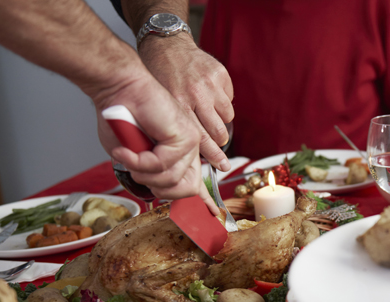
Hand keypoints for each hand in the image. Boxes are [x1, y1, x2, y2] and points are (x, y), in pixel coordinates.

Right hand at [94, 72, 218, 214]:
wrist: (119, 89)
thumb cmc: (120, 119)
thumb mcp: (132, 155)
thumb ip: (146, 172)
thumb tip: (156, 189)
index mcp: (180, 155)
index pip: (197, 185)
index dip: (204, 202)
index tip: (213, 215)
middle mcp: (189, 150)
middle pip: (185, 190)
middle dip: (157, 188)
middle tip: (137, 170)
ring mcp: (189, 143)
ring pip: (170, 180)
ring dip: (142, 172)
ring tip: (128, 153)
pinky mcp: (185, 136)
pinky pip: (162, 165)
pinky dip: (139, 161)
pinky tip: (128, 150)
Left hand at [138, 35, 233, 172]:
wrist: (166, 46)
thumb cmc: (160, 78)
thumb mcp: (161, 104)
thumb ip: (175, 125)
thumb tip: (190, 152)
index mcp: (179, 104)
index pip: (201, 137)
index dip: (213, 155)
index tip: (222, 167)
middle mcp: (196, 94)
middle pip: (218, 130)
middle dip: (219, 141)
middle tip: (218, 143)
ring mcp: (210, 84)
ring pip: (227, 116)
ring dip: (221, 121)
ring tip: (210, 116)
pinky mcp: (220, 74)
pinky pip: (229, 99)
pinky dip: (222, 102)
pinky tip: (210, 97)